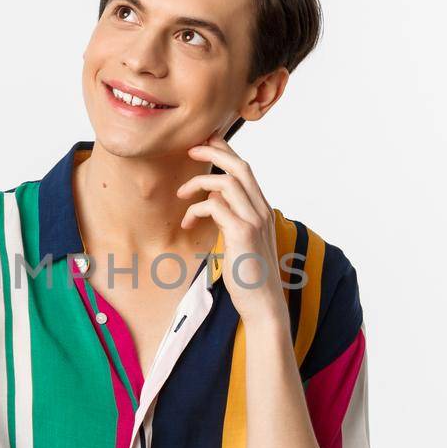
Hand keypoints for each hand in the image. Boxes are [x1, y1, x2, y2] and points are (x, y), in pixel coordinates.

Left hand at [177, 136, 287, 326]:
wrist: (264, 303)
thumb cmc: (251, 275)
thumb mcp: (244, 241)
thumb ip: (234, 219)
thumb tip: (215, 206)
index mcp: (262, 209)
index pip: (245, 169)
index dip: (225, 151)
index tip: (205, 144)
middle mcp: (262, 210)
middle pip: (239, 165)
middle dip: (213, 151)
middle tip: (190, 150)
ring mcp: (254, 220)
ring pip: (227, 182)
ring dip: (199, 182)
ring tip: (182, 194)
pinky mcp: (243, 233)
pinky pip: (215, 206)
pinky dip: (197, 208)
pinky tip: (188, 221)